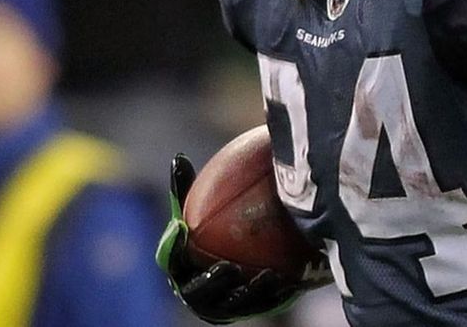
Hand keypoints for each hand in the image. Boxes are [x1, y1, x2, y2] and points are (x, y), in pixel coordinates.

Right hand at [155, 154, 302, 323]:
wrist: (247, 256)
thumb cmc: (218, 227)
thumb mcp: (204, 208)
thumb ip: (188, 189)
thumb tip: (178, 158)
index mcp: (182, 269)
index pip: (174, 262)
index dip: (175, 251)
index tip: (185, 233)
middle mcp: (199, 292)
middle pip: (199, 294)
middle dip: (211, 285)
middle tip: (227, 268)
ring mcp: (225, 305)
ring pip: (234, 305)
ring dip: (250, 295)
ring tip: (268, 277)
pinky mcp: (252, 309)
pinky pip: (264, 305)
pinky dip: (276, 295)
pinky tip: (292, 280)